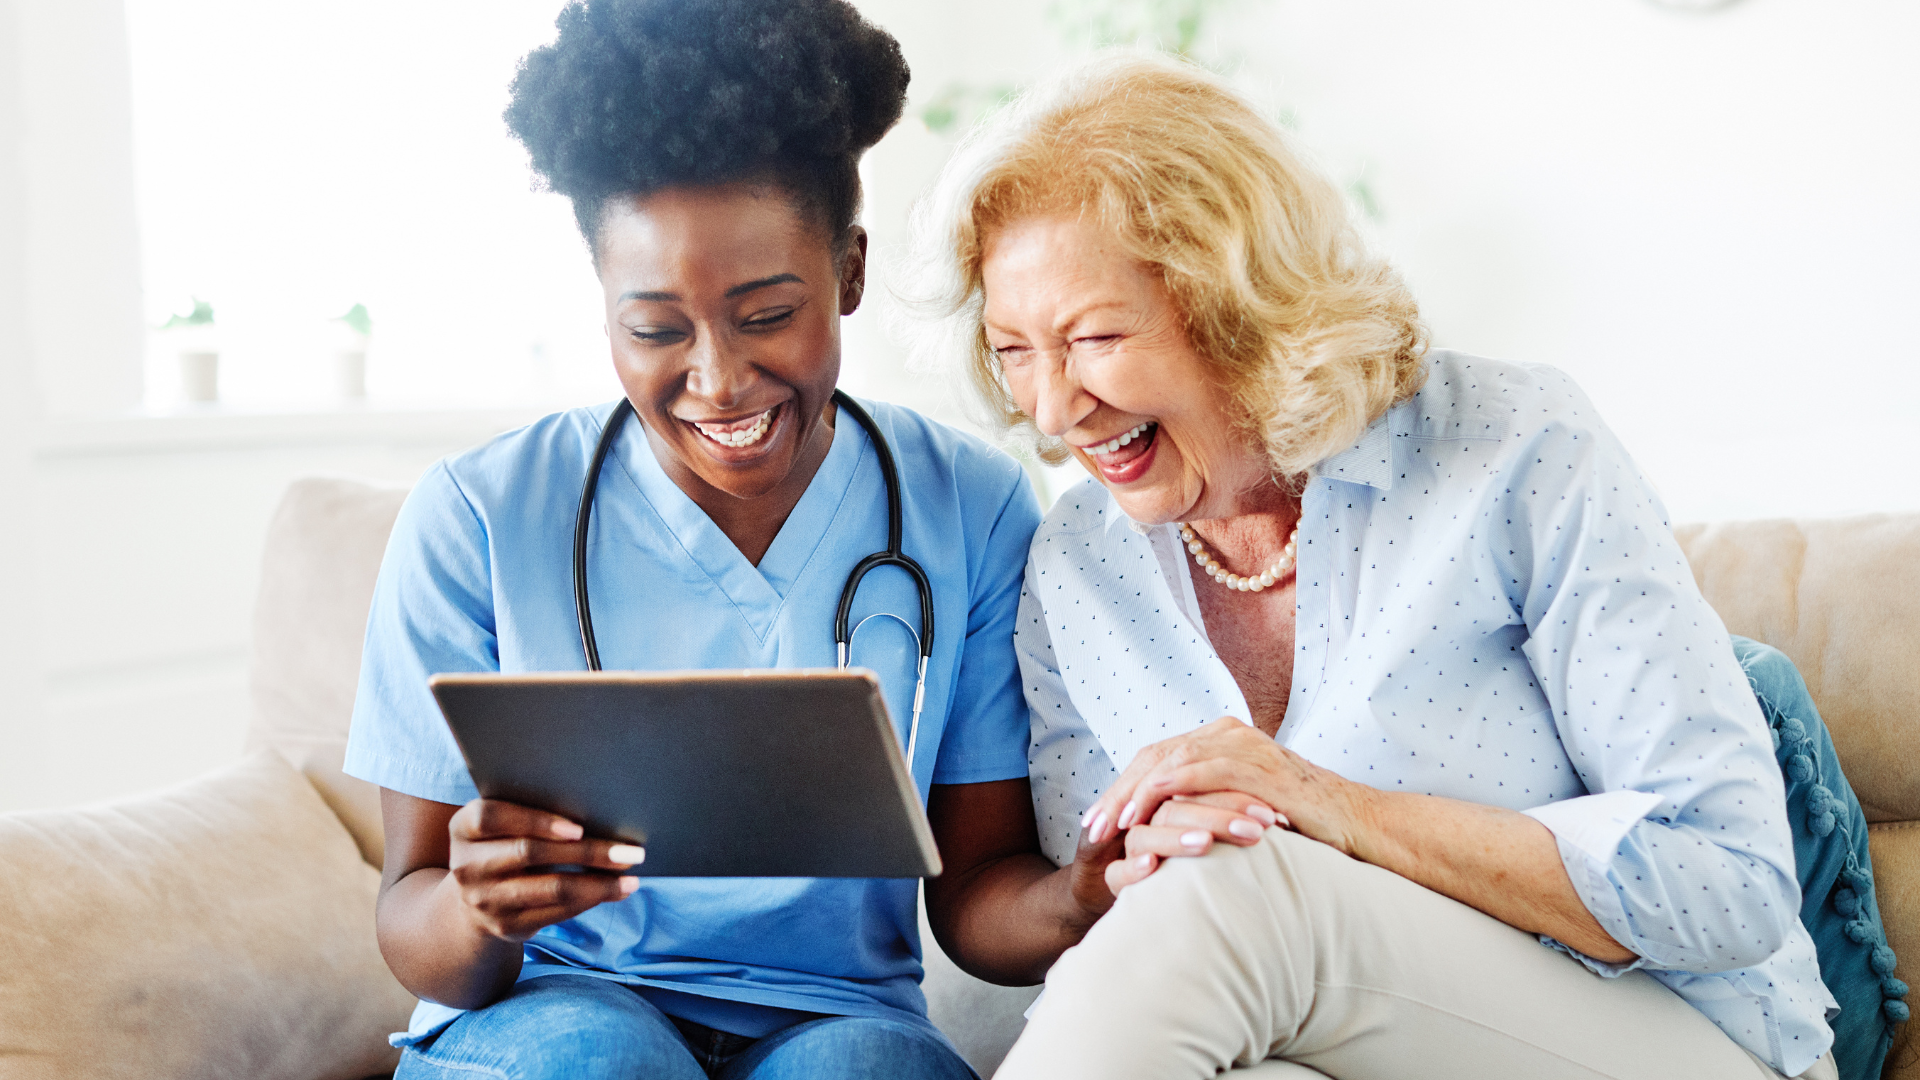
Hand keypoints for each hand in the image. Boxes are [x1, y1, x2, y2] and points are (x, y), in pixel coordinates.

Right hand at [446, 799, 644, 942]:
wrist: (474, 899)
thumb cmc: (504, 844)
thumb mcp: (502, 825)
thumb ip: (532, 811)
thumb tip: (601, 808)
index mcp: (463, 828)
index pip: (492, 817)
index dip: (535, 820)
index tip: (577, 827)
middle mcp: (467, 866)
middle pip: (530, 853)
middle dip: (587, 851)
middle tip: (630, 851)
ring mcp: (484, 900)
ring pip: (550, 889)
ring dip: (598, 883)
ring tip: (631, 876)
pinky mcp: (506, 927)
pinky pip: (556, 913)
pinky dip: (591, 900)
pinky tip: (616, 890)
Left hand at [1084, 717, 1374, 890]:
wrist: (1358, 824)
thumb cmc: (1301, 826)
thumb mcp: (1242, 811)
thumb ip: (1207, 808)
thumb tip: (1163, 833)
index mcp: (1221, 740)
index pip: (1157, 758)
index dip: (1123, 789)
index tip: (1096, 822)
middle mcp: (1228, 735)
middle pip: (1155, 756)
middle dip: (1118, 793)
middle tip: (1090, 828)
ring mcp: (1244, 746)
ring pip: (1170, 760)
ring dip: (1134, 793)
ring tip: (1110, 825)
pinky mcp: (1257, 764)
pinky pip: (1201, 770)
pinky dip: (1167, 789)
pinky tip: (1145, 810)